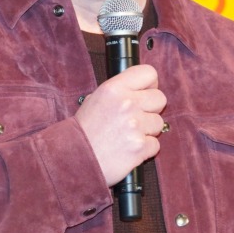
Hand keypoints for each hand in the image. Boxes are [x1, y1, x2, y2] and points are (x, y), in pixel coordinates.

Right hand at [75, 64, 166, 185]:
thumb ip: (117, 92)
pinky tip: (128, 149)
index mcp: (114, 89)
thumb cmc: (83, 132)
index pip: (148, 73)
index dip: (150, 84)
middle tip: (136, 118)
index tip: (145, 93)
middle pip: (160, 98)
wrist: (73, 159)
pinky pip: (155, 145)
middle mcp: (126, 104)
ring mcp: (134, 126)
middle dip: (151, 109)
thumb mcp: (94, 100)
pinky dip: (145, 149)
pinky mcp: (139, 147)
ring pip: (159, 123)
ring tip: (128, 136)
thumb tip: (138, 89)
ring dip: (147, 131)